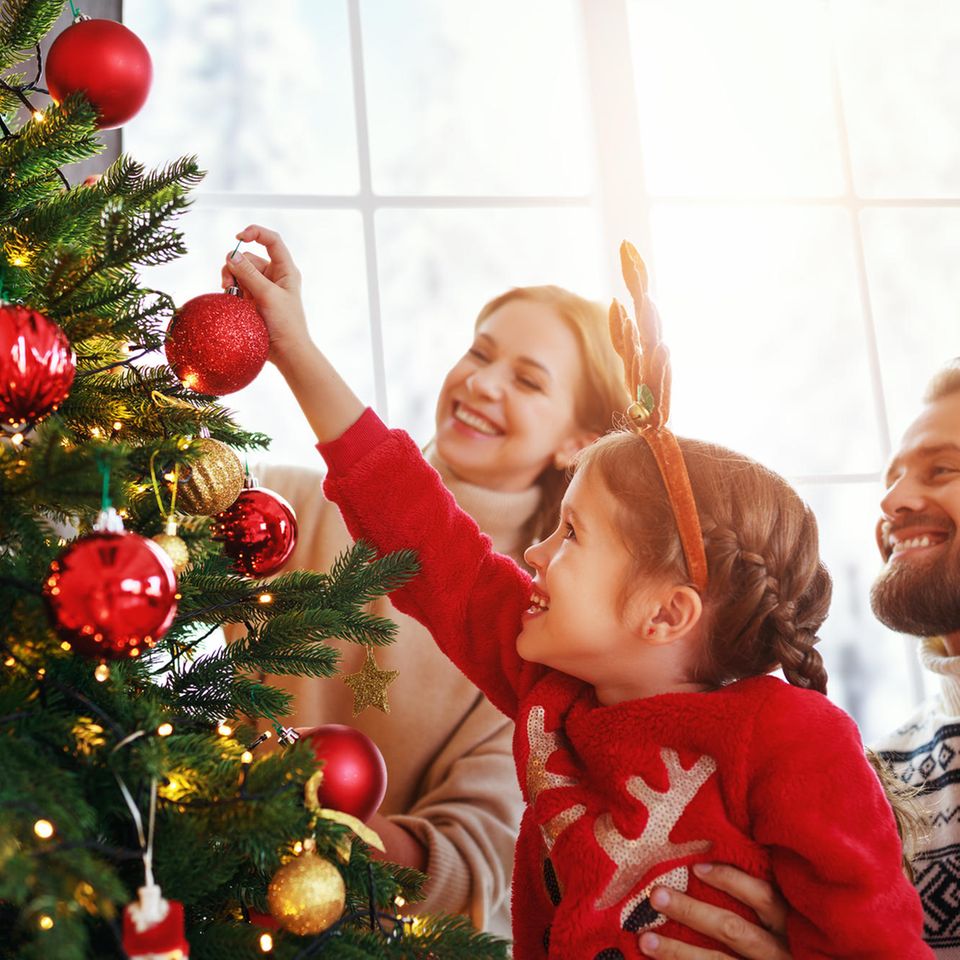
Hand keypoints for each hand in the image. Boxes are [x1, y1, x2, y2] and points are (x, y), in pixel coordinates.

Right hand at [221, 224, 311, 369]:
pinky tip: (230, 300)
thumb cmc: (285, 324)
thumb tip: (231, 255)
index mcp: (285, 270)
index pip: (272, 241)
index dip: (255, 233)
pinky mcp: (252, 300)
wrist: (286, 352)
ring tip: (229, 293)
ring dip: (231, 279)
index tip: (238, 237)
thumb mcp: (267, 295)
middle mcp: (274, 276)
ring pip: (238, 272)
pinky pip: (236, 287)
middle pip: (247, 258)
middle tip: (228, 283)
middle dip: (235, 266)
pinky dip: (231, 290)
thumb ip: (249, 274)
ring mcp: (262, 288)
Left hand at [638, 864, 789, 959]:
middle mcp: (781, 951)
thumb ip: (771, 893)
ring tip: (646, 940)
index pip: (763, 896)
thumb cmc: (798, 938)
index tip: (696, 867)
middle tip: (656, 895)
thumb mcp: (795, 914)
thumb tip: (715, 860)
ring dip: (679, 952)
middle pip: (732, 929)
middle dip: (692, 912)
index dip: (731, 880)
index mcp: (794, 924)